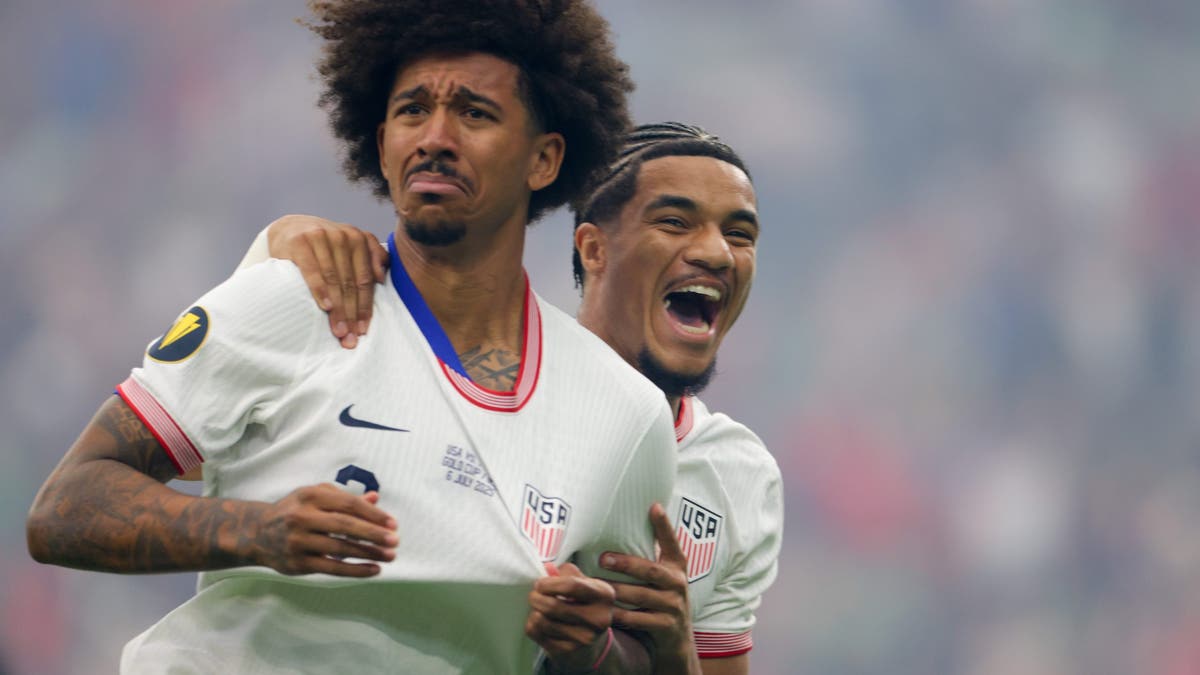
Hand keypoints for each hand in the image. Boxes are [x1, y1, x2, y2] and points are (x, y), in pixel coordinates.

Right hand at [250, 483, 397, 576]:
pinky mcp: (297, 563)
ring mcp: (298, 541)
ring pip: (340, 548)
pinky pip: (331, 568)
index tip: (393, 524)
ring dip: (368, 554)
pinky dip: (355, 570)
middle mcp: (302, 517)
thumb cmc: (294, 510)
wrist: (256, 532)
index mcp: (310, 496)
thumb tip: (375, 498)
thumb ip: (344, 497)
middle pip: (345, 526)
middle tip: (395, 541)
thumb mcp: (315, 496)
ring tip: (389, 556)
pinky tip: (373, 570)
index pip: (348, 504)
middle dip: (374, 534)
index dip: (373, 514)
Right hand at [266, 214, 387, 348]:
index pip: (364, 280)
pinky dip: (319, 289)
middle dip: (352, 314)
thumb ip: (372, 255)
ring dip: (337, 309)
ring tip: (339, 331)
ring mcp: (321, 237)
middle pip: (350, 283)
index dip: (365, 306)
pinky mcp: (300, 242)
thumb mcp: (350, 246)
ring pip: (334, 280)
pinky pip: (312, 270)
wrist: (291, 228)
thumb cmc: (326, 246)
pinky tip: (325, 306)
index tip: (364, 330)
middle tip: (350, 338)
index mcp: (358, 239)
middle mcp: (342, 236)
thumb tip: (381, 278)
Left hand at [526, 562, 615, 671]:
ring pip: (542, 621)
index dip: (549, 583)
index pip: (571, 586)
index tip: (540, 583)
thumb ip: (567, 572)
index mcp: (604, 595)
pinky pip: (537, 633)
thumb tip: (547, 569)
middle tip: (534, 595)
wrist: (591, 642)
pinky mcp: (568, 651)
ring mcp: (583, 638)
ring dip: (534, 611)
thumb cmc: (584, 604)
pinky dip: (532, 624)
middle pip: (553, 606)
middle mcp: (598, 619)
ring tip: (538, 608)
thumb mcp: (585, 584)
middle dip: (536, 597)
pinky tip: (540, 621)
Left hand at [601, 503, 700, 673]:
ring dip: (616, 590)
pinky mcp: (666, 626)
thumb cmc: (661, 600)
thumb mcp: (663, 577)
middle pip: (650, 570)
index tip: (654, 507)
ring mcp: (674, 606)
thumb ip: (649, 557)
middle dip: (626, 564)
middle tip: (603, 559)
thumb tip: (625, 527)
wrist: (677, 641)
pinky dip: (619, 615)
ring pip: (641, 596)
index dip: (664, 525)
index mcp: (677, 567)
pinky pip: (638, 619)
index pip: (671, 543)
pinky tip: (603, 611)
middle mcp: (678, 583)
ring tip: (594, 586)